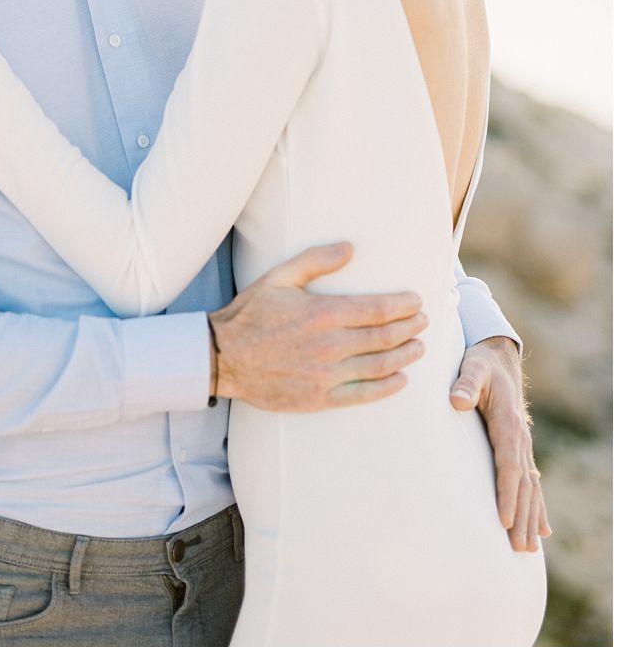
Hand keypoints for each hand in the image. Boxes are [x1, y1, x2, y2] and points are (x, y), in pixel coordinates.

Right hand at [210, 242, 426, 410]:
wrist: (223, 358)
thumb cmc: (251, 314)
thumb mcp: (279, 277)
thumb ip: (316, 261)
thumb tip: (350, 247)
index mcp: (322, 313)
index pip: (377, 310)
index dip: (403, 305)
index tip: (416, 301)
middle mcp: (330, 345)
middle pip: (385, 337)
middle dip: (410, 327)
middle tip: (424, 321)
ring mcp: (327, 375)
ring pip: (381, 366)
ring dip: (406, 355)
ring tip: (419, 346)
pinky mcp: (321, 399)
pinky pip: (364, 395)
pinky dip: (388, 387)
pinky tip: (401, 379)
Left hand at [450, 335, 551, 551]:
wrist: (497, 358)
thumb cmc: (480, 364)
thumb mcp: (472, 367)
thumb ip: (465, 383)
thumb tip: (456, 401)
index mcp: (508, 424)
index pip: (509, 466)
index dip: (507, 494)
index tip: (504, 521)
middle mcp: (520, 439)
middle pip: (523, 485)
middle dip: (522, 517)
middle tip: (518, 549)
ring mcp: (522, 446)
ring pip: (530, 488)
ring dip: (530, 519)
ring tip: (528, 549)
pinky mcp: (518, 449)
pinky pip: (530, 483)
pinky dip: (536, 508)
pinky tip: (542, 531)